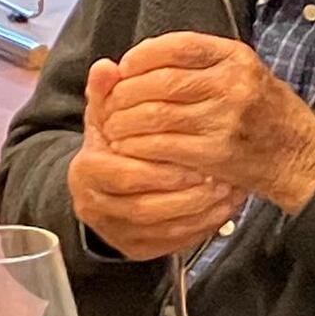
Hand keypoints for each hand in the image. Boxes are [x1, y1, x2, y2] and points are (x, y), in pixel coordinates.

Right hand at [69, 59, 242, 261]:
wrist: (109, 186)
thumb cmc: (117, 144)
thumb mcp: (109, 117)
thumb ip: (110, 92)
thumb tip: (108, 66)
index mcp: (86, 171)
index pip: (123, 173)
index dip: (161, 166)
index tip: (196, 151)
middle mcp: (95, 207)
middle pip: (144, 207)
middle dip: (186, 192)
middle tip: (220, 176)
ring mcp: (116, 232)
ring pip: (162, 228)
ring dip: (200, 210)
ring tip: (228, 189)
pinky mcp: (138, 249)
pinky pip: (174, 243)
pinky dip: (203, 225)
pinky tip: (226, 207)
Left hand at [99, 33, 314, 212]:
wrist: (302, 158)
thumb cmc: (270, 117)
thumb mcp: (247, 75)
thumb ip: (204, 65)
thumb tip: (143, 58)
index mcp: (237, 58)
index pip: (177, 46)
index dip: (142, 56)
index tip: (125, 68)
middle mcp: (232, 83)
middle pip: (160, 81)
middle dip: (125, 94)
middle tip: (110, 105)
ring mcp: (225, 118)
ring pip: (156, 114)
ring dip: (125, 123)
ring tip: (114, 130)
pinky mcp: (218, 152)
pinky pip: (163, 146)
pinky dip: (139, 147)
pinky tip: (130, 150)